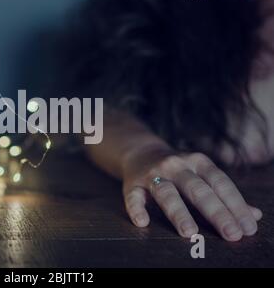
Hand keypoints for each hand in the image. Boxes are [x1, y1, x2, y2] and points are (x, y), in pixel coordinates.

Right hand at [122, 152, 261, 240]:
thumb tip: (254, 216)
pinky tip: (143, 222)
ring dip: (178, 212)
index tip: (247, 227)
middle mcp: (176, 165)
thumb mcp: (202, 174)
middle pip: (197, 189)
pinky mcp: (132, 183)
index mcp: (198, 162)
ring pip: (166, 192)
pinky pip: (133, 196)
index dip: (235, 204)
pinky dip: (136, 208)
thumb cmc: (178, 170)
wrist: (140, 152)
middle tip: (231, 234)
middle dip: (216, 212)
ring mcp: (153, 174)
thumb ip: (225, 195)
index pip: (220, 183)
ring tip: (190, 232)